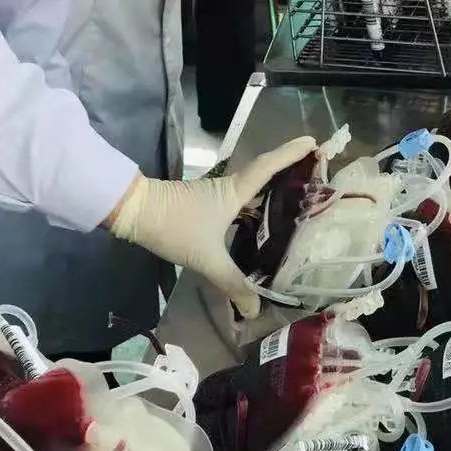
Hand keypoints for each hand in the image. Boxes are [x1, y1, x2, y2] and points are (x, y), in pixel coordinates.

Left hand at [105, 137, 316, 315]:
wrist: (134, 213)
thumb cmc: (175, 226)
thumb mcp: (207, 259)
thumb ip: (233, 284)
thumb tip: (255, 309)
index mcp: (233, 192)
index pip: (268, 167)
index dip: (290, 154)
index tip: (313, 142)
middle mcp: (227, 188)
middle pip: (264, 175)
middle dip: (288, 172)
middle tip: (315, 175)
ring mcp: (214, 197)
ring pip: (250, 192)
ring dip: (270, 193)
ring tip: (295, 205)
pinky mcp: (204, 207)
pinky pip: (237, 205)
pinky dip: (253, 209)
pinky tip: (258, 226)